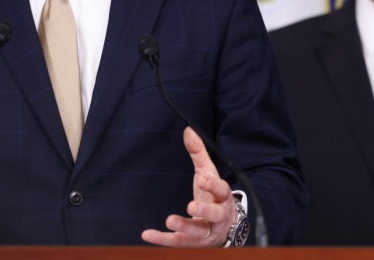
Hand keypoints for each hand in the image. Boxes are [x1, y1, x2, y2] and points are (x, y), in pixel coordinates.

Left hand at [141, 127, 235, 246]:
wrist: (226, 228)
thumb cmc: (214, 196)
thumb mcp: (208, 173)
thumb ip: (198, 153)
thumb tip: (188, 130)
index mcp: (222, 197)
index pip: (221, 190)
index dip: (213, 185)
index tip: (202, 178)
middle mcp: (217, 217)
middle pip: (214, 215)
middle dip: (204, 210)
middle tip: (191, 205)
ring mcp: (207, 232)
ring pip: (198, 232)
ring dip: (184, 227)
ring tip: (169, 220)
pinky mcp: (193, 243)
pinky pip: (178, 242)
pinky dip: (162, 239)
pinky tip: (147, 234)